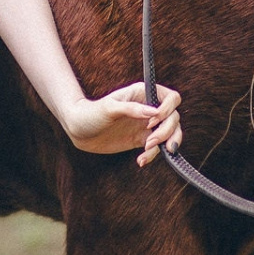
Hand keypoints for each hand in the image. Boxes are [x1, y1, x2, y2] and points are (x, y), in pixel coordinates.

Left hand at [61, 82, 183, 165]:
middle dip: (167, 131)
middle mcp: (149, 108)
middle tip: (150, 142)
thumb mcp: (109, 108)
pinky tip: (140, 161)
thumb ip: (131, 109)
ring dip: (166, 144)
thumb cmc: (91, 113)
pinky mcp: (141, 140)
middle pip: (174, 118)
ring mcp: (146, 125)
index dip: (168, 110)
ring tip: (148, 151)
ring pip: (171, 134)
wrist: (79, 130)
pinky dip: (152, 156)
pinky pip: (156, 148)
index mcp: (143, 94)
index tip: (153, 121)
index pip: (171, 98)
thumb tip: (155, 112)